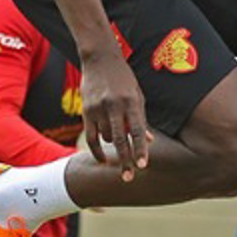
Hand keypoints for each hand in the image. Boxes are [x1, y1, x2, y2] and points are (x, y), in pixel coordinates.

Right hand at [78, 49, 151, 181]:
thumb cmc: (124, 78)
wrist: (100, 59)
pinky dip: (96, 150)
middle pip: (120, 139)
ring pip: (106, 138)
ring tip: (119, 153)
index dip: (140, 149)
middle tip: (128, 178)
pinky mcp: (86, 110)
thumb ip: (142, 119)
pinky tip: (102, 159)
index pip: (137, 130)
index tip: (142, 165)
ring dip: (113, 148)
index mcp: (131, 101)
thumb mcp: (138, 94)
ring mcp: (98, 108)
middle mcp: (114, 105)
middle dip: (125, 160)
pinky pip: (90, 136)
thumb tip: (150, 141)